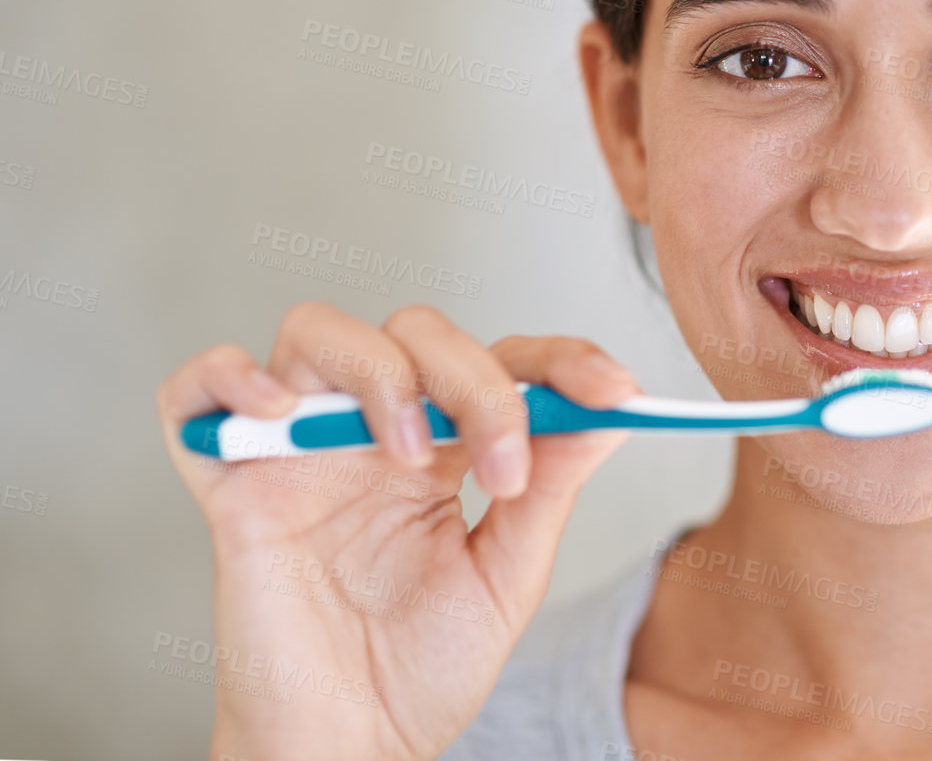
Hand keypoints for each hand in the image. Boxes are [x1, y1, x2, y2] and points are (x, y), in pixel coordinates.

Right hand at [156, 302, 638, 760]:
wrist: (352, 746)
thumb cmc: (420, 670)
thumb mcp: (508, 575)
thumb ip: (550, 488)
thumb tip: (608, 412)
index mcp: (442, 448)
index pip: (497, 361)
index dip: (558, 360)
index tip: (615, 390)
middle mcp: (370, 433)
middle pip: (416, 333)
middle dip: (474, 381)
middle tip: (503, 465)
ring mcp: (297, 452)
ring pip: (319, 332)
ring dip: (378, 373)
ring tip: (405, 456)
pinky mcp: (230, 489)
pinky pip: (196, 399)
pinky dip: (227, 378)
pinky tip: (278, 411)